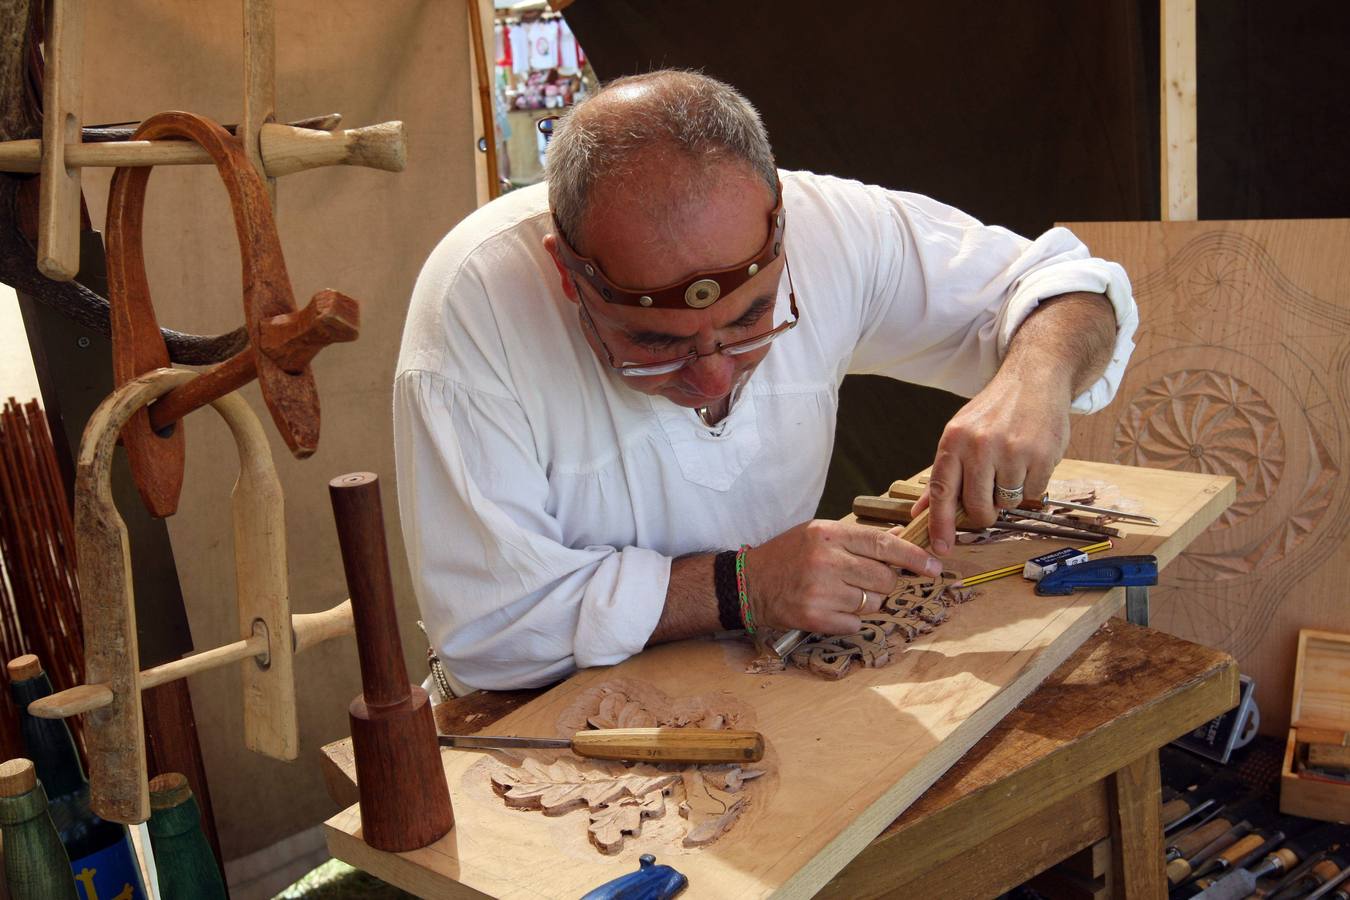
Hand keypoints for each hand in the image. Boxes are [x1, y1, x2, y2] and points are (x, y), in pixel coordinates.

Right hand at [743, 520, 942, 633]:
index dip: (915, 557)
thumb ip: (858, 538)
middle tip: (861, 581)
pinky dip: (849, 619)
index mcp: (829, 534)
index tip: (935, 566)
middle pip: (884, 579)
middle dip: (882, 583)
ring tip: (839, 593)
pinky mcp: (816, 617)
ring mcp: (821, 591)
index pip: (885, 545)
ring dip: (864, 602)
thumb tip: (901, 542)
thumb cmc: (787, 555)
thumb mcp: (818, 533)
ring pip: (873, 603)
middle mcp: (827, 560)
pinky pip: (856, 623)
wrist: (749, 583)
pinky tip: (829, 607)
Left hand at [914, 366, 1072, 553]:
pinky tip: (1031, 459)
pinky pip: (1033, 493)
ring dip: (1010, 493)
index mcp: (953, 441)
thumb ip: (943, 476)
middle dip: (984, 513)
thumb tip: (921, 511)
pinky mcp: (1041, 456)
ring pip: (1007, 502)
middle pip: (977, 507)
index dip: (939, 524)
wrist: (1034, 379)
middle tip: (990, 499)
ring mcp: (1011, 451)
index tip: (940, 547)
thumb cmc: (994, 411)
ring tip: (1012, 464)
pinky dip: (1033, 484)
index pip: (941, 492)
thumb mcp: (959, 435)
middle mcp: (979, 445)